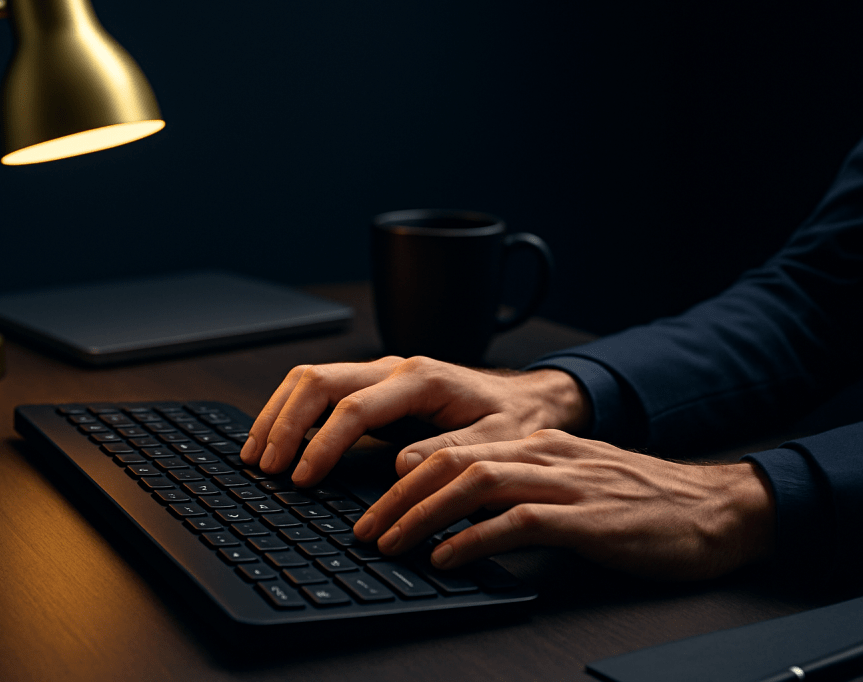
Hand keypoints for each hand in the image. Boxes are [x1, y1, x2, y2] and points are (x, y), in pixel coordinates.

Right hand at [240, 356, 590, 486]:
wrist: (528, 400)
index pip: (355, 407)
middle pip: (319, 381)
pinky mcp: (373, 387)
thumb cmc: (512, 421)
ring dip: (278, 413)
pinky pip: (320, 389)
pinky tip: (276, 437)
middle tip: (265, 467)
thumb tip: (399, 468)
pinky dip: (290, 411)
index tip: (301, 476)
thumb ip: (448, 452)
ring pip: (311, 379)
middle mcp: (394, 368)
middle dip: (284, 423)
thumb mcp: (495, 442)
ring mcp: (380, 374)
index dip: (322, 443)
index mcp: (421, 380)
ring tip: (256, 453)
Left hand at [354, 429, 776, 579]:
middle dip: (398, 497)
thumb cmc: (641, 503)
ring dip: (422, 515)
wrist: (715, 510)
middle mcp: (544, 454)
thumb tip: (462, 513)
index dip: (405, 478)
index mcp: (537, 444)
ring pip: (473, 485)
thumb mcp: (572, 482)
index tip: (374, 506)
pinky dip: (471, 539)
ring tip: (391, 543)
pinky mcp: (585, 518)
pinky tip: (445, 558)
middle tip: (365, 529)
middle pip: (451, 462)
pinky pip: (515, 522)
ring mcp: (565, 482)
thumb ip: (521, 488)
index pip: (454, 450)